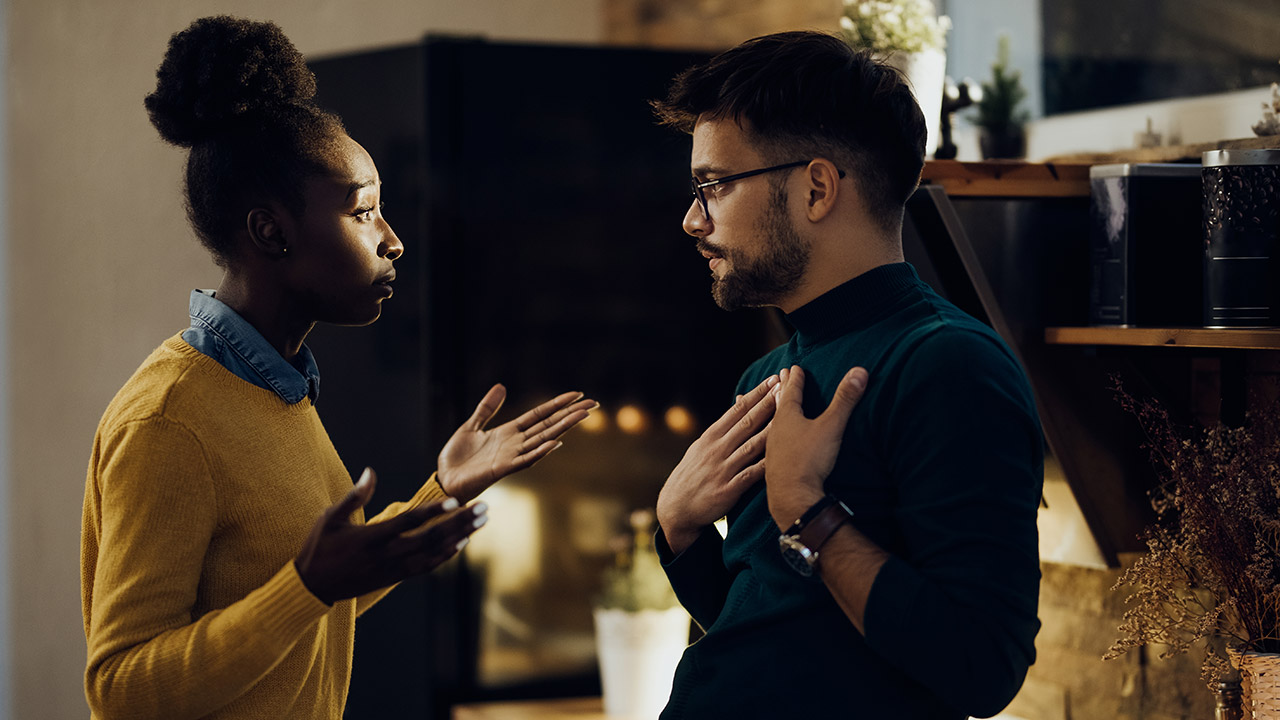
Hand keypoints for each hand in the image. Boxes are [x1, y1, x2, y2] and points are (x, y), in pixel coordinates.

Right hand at [295, 468, 486, 604]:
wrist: (312, 588)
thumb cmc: (319, 548)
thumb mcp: (330, 518)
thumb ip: (354, 496)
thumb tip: (370, 472)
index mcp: (372, 537)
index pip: (409, 522)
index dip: (434, 511)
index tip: (456, 500)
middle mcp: (388, 554)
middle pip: (432, 537)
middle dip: (461, 522)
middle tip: (484, 509)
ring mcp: (393, 568)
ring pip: (435, 553)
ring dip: (461, 536)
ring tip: (481, 522)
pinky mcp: (395, 577)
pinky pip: (427, 567)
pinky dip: (446, 556)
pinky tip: (462, 544)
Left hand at [438, 385, 596, 502]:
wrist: (444, 480)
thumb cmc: (457, 458)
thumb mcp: (471, 425)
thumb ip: (487, 408)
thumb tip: (501, 386)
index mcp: (509, 432)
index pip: (539, 415)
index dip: (557, 404)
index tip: (577, 395)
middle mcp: (515, 443)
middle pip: (548, 425)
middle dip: (570, 414)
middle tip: (592, 404)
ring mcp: (511, 456)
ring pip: (542, 439)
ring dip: (563, 428)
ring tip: (581, 416)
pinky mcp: (502, 469)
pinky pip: (525, 460)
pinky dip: (540, 452)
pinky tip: (556, 443)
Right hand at [657, 374, 779, 553]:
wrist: (676, 508)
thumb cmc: (693, 475)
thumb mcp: (701, 447)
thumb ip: (723, 428)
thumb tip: (739, 403)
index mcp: (711, 436)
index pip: (738, 410)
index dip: (757, 394)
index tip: (774, 379)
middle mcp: (717, 449)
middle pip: (747, 422)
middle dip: (768, 404)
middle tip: (786, 387)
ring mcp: (723, 468)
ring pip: (752, 445)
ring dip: (772, 429)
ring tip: (789, 416)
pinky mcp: (728, 489)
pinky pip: (751, 475)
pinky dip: (766, 465)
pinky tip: (782, 456)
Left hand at [766, 365, 867, 530]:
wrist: (791, 496)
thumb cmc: (810, 459)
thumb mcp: (831, 426)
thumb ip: (845, 400)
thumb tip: (859, 371)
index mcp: (787, 416)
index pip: (790, 391)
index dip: (794, 378)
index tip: (792, 367)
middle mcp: (775, 430)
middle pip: (777, 404)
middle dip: (780, 390)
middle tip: (777, 377)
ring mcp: (771, 449)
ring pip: (771, 423)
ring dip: (773, 411)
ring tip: (772, 405)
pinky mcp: (772, 466)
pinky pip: (769, 443)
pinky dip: (771, 434)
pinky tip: (773, 443)